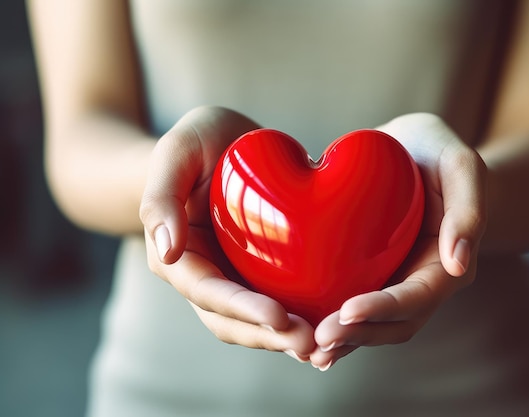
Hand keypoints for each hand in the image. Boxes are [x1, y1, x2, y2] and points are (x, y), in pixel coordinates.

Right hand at [140, 106, 315, 360]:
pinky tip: (333, 322)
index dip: (243, 309)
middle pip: (234, 320)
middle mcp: (207, 275)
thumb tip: (167, 253)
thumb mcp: (174, 153)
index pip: (210, 294)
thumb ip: (161, 199)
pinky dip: (303, 315)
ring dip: (288, 337)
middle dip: (271, 337)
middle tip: (311, 344)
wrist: (219, 142)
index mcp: (181, 257)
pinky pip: (282, 299)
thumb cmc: (192, 144)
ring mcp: (236, 276)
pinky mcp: (263, 270)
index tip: (279, 318)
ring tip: (325, 345)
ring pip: (259, 321)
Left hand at [310, 113, 486, 369]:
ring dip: (344, 340)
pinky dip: (333, 323)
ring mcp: (395, 281)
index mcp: (447, 264)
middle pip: (394, 323)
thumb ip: (468, 210)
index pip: (419, 297)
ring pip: (373, 324)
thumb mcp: (461, 166)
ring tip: (307, 350)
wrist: (414, 148)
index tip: (348, 311)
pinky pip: (352, 305)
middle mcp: (421, 281)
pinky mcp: (370, 274)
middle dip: (358, 335)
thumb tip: (458, 264)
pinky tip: (303, 331)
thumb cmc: (439, 153)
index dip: (384, 308)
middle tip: (319, 338)